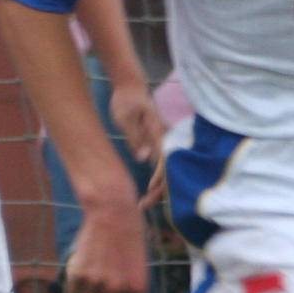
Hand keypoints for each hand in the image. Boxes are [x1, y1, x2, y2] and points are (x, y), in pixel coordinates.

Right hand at [62, 195, 148, 292]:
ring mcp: (96, 283)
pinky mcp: (77, 274)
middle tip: (103, 292)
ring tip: (95, 271)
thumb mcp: (140, 269)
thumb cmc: (129, 240)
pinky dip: (75, 285)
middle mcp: (117, 290)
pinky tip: (84, 267)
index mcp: (138, 290)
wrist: (112, 213)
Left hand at [107, 79, 168, 206]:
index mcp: (157, 133)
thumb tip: (144, 158)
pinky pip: (160, 166)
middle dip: (158, 192)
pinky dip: (155, 181)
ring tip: (143, 205)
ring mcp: (160, 141)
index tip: (149, 192)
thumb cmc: (126, 100)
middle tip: (142, 207)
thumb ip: (135, 137)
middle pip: (168, 171)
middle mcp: (162, 139)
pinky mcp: (155, 143)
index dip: (159, 179)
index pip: (164, 162)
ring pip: (165, 171)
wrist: (130, 85)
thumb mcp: (125, 117)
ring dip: (157, 189)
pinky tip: (147, 191)